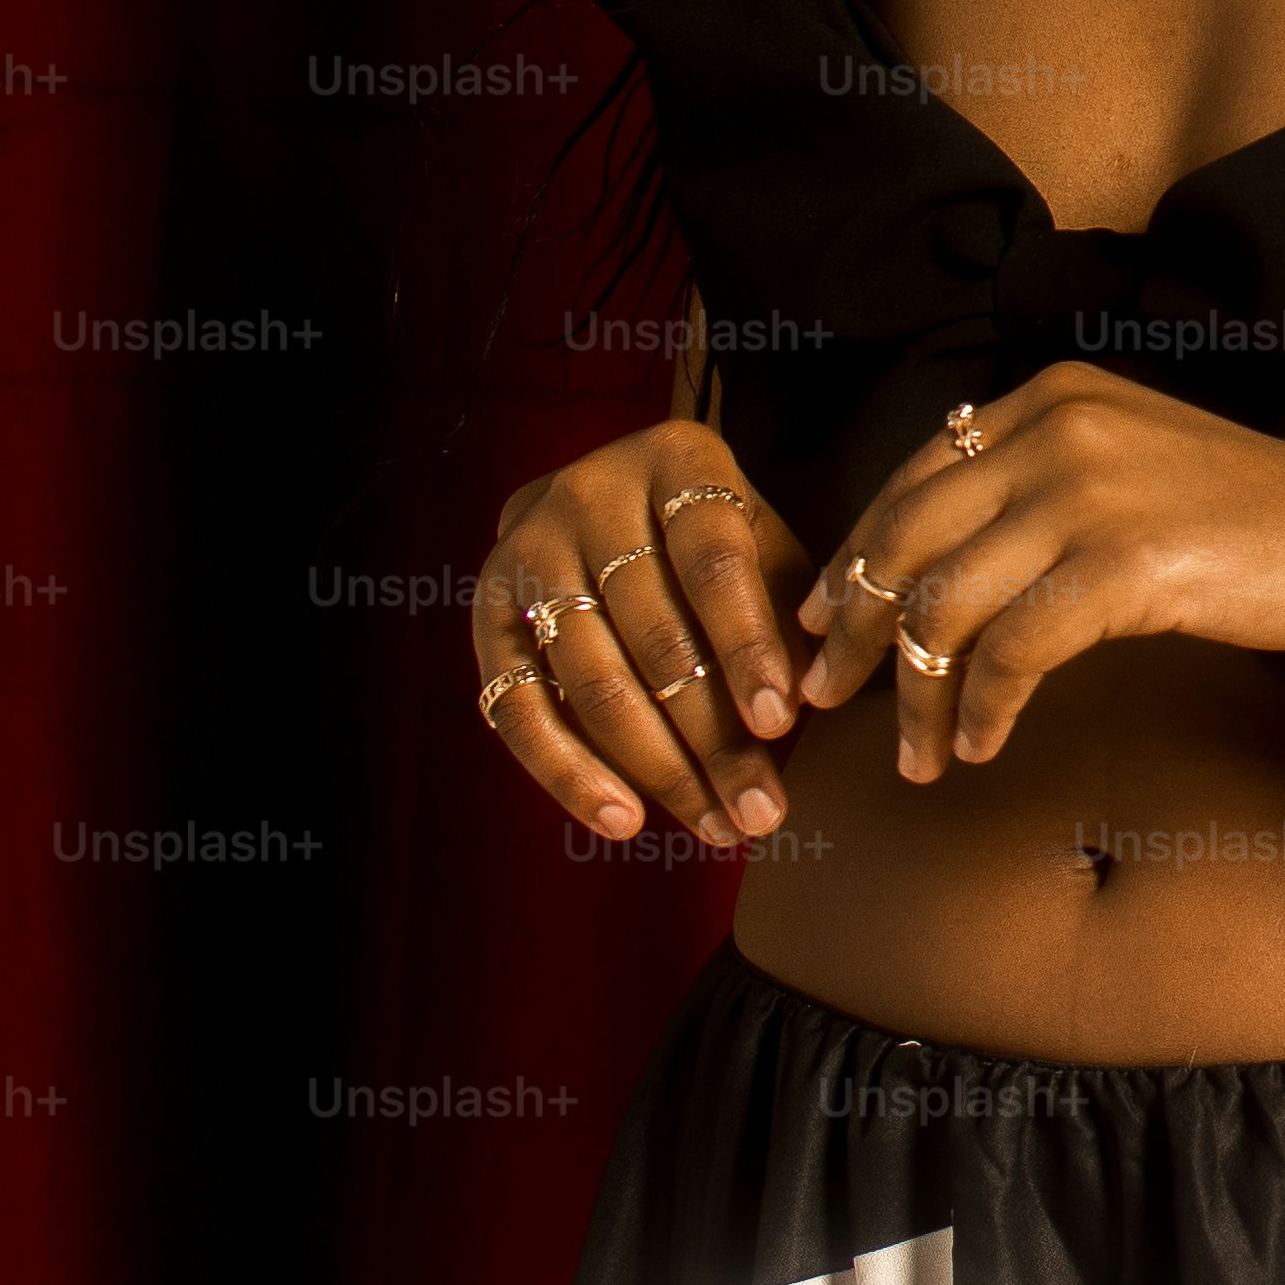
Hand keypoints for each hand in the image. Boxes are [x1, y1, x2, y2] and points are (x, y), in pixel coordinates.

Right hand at [478, 418, 812, 846]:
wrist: (617, 508)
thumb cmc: (719, 545)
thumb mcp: (766, 554)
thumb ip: (787, 619)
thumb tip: (798, 714)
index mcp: (676, 458)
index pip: (712, 558)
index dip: (747, 643)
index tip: (781, 724)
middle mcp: (590, 492)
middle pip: (654, 630)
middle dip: (712, 734)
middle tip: (760, 811)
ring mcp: (528, 550)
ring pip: (592, 678)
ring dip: (658, 767)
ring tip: (715, 827)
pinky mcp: (487, 614)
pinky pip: (518, 708)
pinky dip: (569, 773)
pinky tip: (623, 821)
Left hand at [791, 363, 1284, 780]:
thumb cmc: (1246, 517)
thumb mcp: (1127, 464)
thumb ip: (1039, 485)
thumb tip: (940, 561)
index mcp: (1048, 397)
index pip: (912, 479)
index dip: (853, 556)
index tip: (820, 621)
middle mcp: (1054, 428)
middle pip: (906, 540)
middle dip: (853, 630)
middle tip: (825, 699)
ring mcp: (1087, 492)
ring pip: (944, 605)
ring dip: (913, 696)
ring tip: (911, 757)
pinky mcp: (1124, 563)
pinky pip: (1011, 651)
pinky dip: (980, 710)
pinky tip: (978, 747)